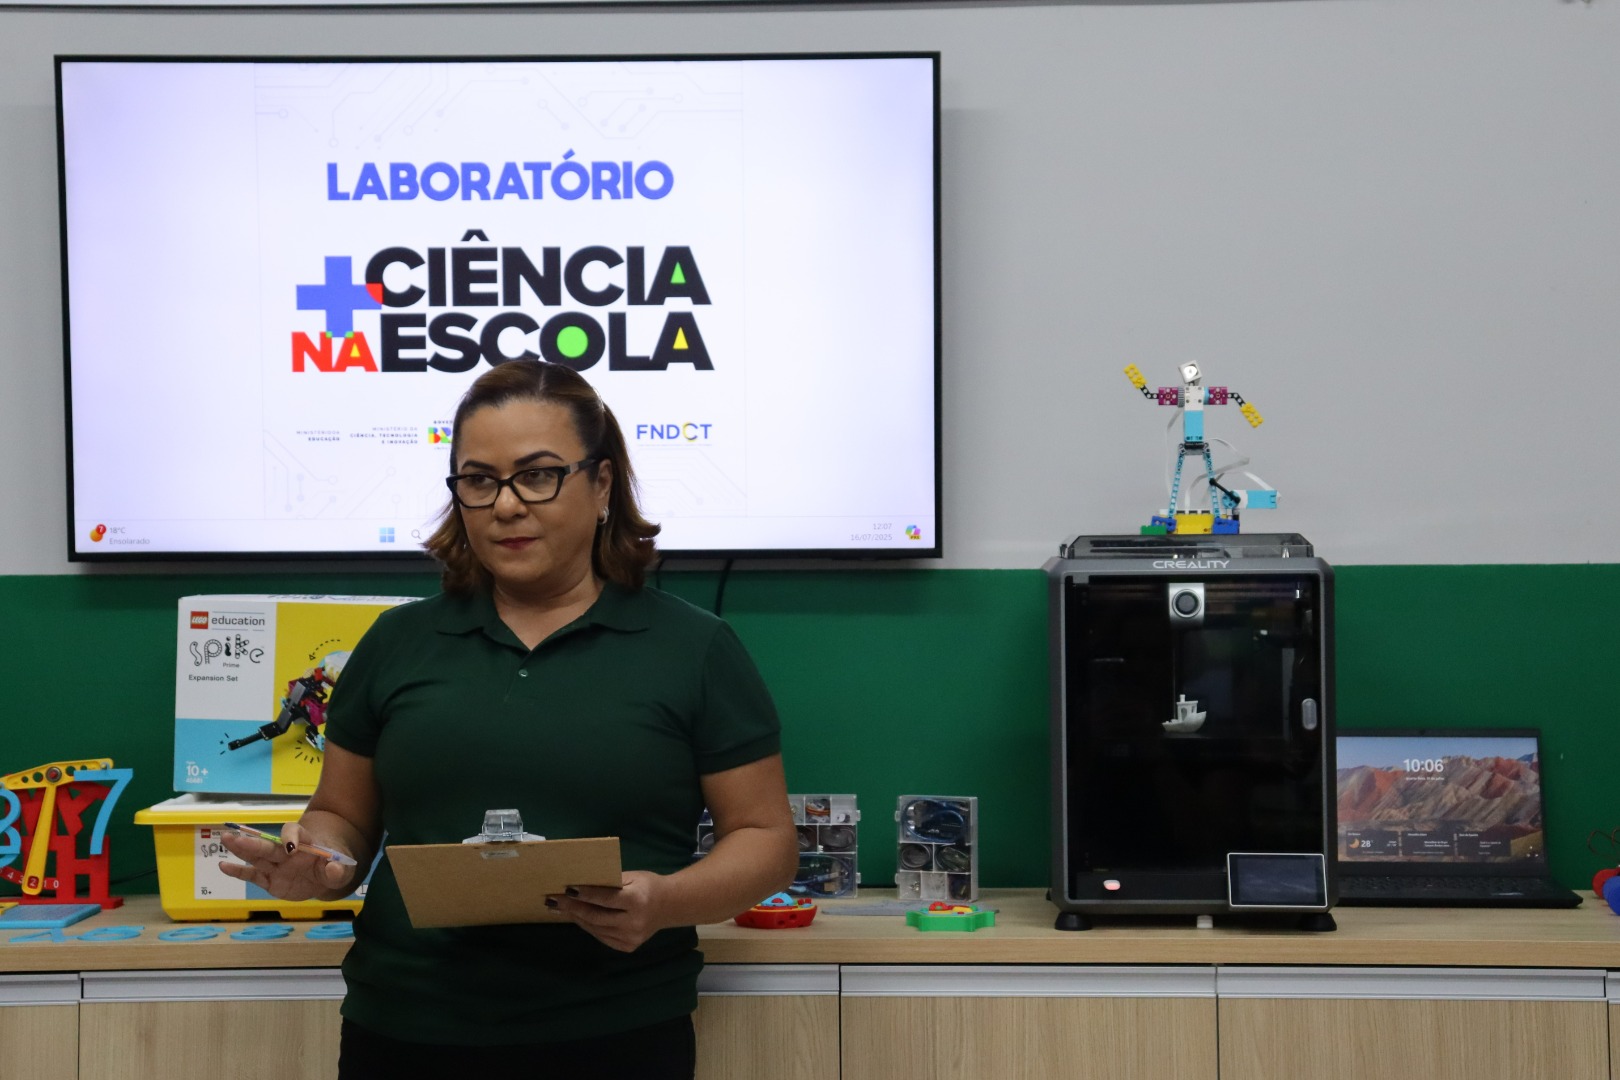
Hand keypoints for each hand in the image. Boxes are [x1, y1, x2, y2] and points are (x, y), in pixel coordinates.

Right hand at [218, 821, 356, 901]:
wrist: (326, 875)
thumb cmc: (334, 865)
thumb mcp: (343, 869)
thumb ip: (339, 870)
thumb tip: (333, 869)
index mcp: (306, 842)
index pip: (295, 832)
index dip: (292, 837)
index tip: (291, 848)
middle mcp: (287, 852)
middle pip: (269, 845)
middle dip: (253, 842)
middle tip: (235, 837)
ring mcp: (277, 866)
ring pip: (257, 857)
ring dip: (241, 849)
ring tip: (225, 839)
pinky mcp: (270, 880)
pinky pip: (253, 875)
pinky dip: (238, 872)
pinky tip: (223, 866)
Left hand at [548, 870, 665, 952]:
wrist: (669, 906)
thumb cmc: (647, 885)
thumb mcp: (632, 877)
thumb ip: (609, 882)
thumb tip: (579, 884)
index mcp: (637, 900)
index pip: (605, 899)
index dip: (584, 894)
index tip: (566, 889)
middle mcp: (634, 922)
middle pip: (596, 917)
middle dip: (573, 908)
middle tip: (553, 900)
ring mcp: (631, 938)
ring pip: (595, 928)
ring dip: (576, 918)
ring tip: (560, 908)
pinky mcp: (627, 947)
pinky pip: (601, 936)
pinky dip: (588, 926)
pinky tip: (577, 917)